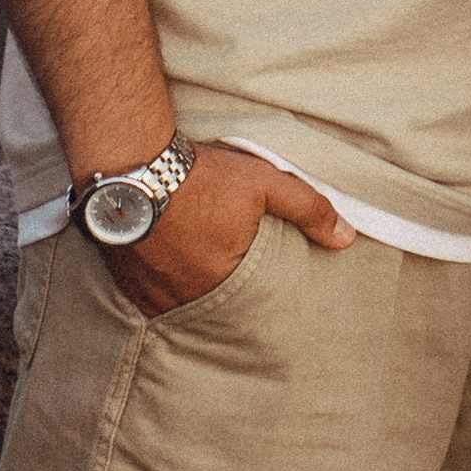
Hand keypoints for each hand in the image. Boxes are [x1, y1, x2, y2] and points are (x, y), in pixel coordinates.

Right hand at [101, 140, 353, 314]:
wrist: (130, 163)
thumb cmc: (201, 175)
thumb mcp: (263, 183)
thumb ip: (307, 210)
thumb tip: (346, 238)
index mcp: (223, 281)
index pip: (250, 304)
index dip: (256, 293)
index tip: (258, 287)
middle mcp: (184, 297)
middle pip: (212, 307)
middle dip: (222, 295)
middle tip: (224, 277)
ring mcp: (149, 293)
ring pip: (178, 304)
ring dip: (189, 291)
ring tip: (195, 269)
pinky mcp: (123, 281)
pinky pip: (147, 296)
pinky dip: (158, 286)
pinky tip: (164, 265)